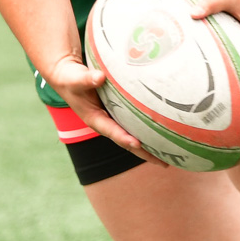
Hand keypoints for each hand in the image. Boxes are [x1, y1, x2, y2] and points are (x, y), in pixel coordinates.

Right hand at [43, 53, 164, 165]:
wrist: (68, 77)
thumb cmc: (71, 79)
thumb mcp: (75, 80)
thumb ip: (86, 79)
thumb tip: (99, 77)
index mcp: (95, 119)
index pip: (112, 131)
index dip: (124, 138)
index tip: (138, 144)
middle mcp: (107, 123)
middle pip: (128, 141)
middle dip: (145, 153)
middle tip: (164, 163)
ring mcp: (114, 119)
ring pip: (134, 135)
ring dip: (150, 146)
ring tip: (171, 155)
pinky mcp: (121, 112)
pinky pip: (136, 123)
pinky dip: (148, 129)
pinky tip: (165, 132)